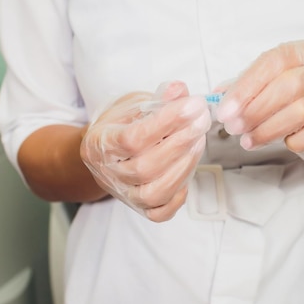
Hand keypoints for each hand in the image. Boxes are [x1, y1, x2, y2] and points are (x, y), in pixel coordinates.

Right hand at [80, 81, 210, 220]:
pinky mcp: (140, 208)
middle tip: (203, 120)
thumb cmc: (121, 124)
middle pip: (145, 167)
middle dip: (180, 142)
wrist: (104, 151)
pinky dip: (177, 197)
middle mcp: (108, 173)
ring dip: (183, 166)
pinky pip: (160, 213)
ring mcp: (124, 194)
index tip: (193, 105)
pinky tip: (188, 171)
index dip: (167, 121)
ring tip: (200, 140)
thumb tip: (179, 90)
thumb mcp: (134, 103)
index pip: (133, 137)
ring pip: (154, 192)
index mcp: (100, 143)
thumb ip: (157, 98)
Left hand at [216, 39, 303, 174]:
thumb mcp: (274, 78)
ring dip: (267, 130)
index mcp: (303, 51)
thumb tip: (217, 97)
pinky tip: (282, 142)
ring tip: (247, 140)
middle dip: (254, 111)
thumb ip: (247, 84)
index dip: (246, 86)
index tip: (225, 109)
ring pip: (299, 112)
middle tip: (233, 127)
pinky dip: (292, 141)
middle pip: (287, 87)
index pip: (273, 62)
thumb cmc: (298, 93)